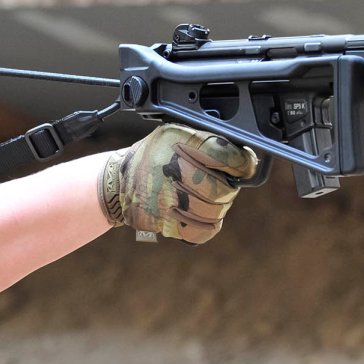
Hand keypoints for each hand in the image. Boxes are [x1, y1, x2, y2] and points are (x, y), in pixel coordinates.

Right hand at [99, 124, 257, 243]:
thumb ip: (208, 140)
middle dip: (229, 186)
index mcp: (178, 142)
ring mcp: (169, 199)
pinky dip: (208, 223)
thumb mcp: (176, 134)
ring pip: (217, 211)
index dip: (242, 163)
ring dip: (218, 206)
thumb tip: (245, 155)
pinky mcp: (166, 223)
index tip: (245, 165)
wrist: (118, 182)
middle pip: (224, 187)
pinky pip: (204, 229)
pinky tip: (201, 213)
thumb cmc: (155, 156)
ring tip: (207, 197)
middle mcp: (173, 169)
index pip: (226, 155)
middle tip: (223, 182)